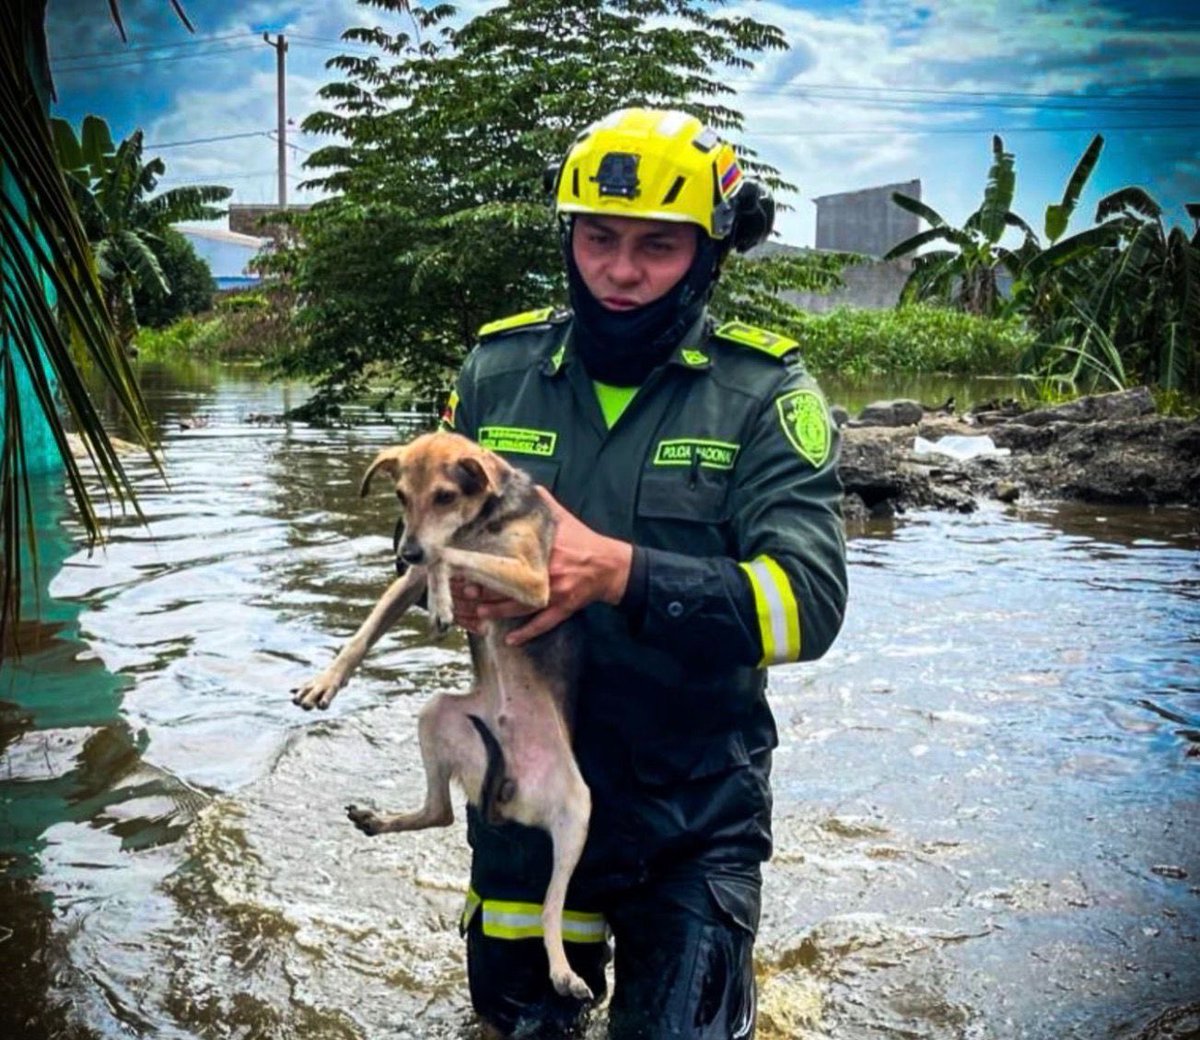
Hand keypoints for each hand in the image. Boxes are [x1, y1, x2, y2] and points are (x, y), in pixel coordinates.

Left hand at [451, 488, 631, 644]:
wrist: (612, 566)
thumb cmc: (584, 541)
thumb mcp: (564, 519)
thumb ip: (543, 504)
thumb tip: (524, 485)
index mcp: (546, 549)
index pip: (511, 558)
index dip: (488, 564)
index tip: (469, 567)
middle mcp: (549, 572)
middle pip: (511, 585)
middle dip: (486, 590)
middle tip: (465, 592)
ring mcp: (557, 593)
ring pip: (522, 607)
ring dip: (498, 612)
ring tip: (479, 613)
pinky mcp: (564, 609)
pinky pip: (543, 624)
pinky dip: (526, 634)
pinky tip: (510, 640)